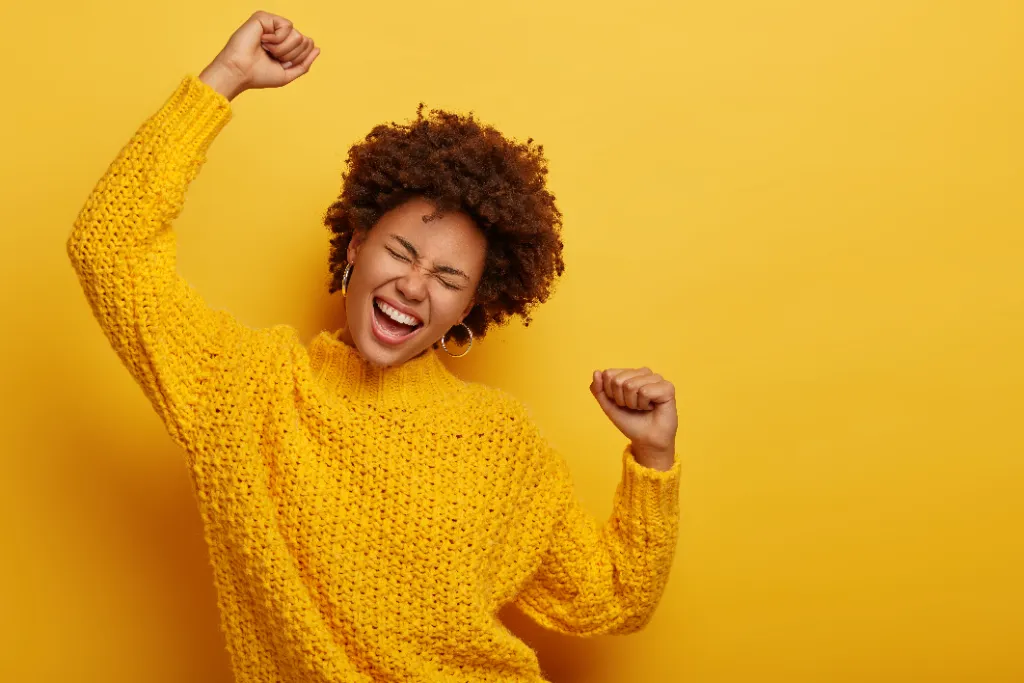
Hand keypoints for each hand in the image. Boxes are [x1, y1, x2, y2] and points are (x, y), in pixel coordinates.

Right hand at [199, 11, 320, 99]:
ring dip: (283, 48)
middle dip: (291, 55)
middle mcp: (279, 33)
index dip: (298, 58)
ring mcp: (272, 24)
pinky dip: (277, 39)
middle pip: (304, 40)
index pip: (308, 45)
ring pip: (297, 34)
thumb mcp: (288, 74)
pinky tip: (263, 40)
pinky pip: (286, 26)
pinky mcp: (264, 17)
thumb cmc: (259, 75)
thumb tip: (317, 49)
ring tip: (266, 49)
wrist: (241, 72)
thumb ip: (304, 63)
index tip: (281, 63)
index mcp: (285, 44)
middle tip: (272, 57)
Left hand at [590, 368, 677, 469]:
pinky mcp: (667, 387)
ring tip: (642, 407)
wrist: (645, 440)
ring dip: (633, 403)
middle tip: (633, 407)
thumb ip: (598, 389)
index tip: (621, 403)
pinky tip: (652, 407)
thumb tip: (597, 372)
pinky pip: (645, 391)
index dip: (610, 393)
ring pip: (631, 385)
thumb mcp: (608, 405)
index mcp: (630, 373)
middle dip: (621, 399)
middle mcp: (643, 373)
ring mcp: (656, 378)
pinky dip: (644, 404)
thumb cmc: (630, 421)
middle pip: (618, 380)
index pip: (609, 374)